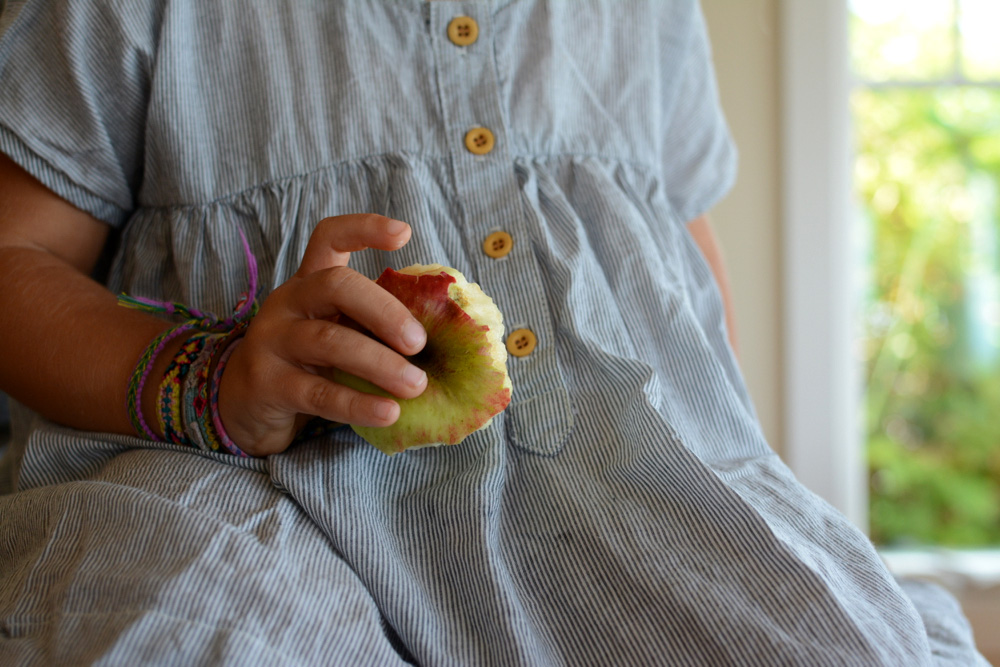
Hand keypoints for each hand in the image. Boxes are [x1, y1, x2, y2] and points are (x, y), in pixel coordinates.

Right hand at [217, 214, 427, 455]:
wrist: (242, 403)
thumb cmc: (306, 361)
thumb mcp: (334, 330)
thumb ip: (370, 324)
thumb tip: (441, 333)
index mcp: (309, 282)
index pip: (328, 238)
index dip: (364, 228)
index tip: (404, 234)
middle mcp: (288, 302)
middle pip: (335, 286)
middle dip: (384, 311)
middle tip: (419, 342)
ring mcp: (272, 340)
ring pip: (328, 341)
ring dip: (380, 364)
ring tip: (416, 385)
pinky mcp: (267, 383)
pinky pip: (318, 392)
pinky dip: (358, 404)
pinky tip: (388, 412)